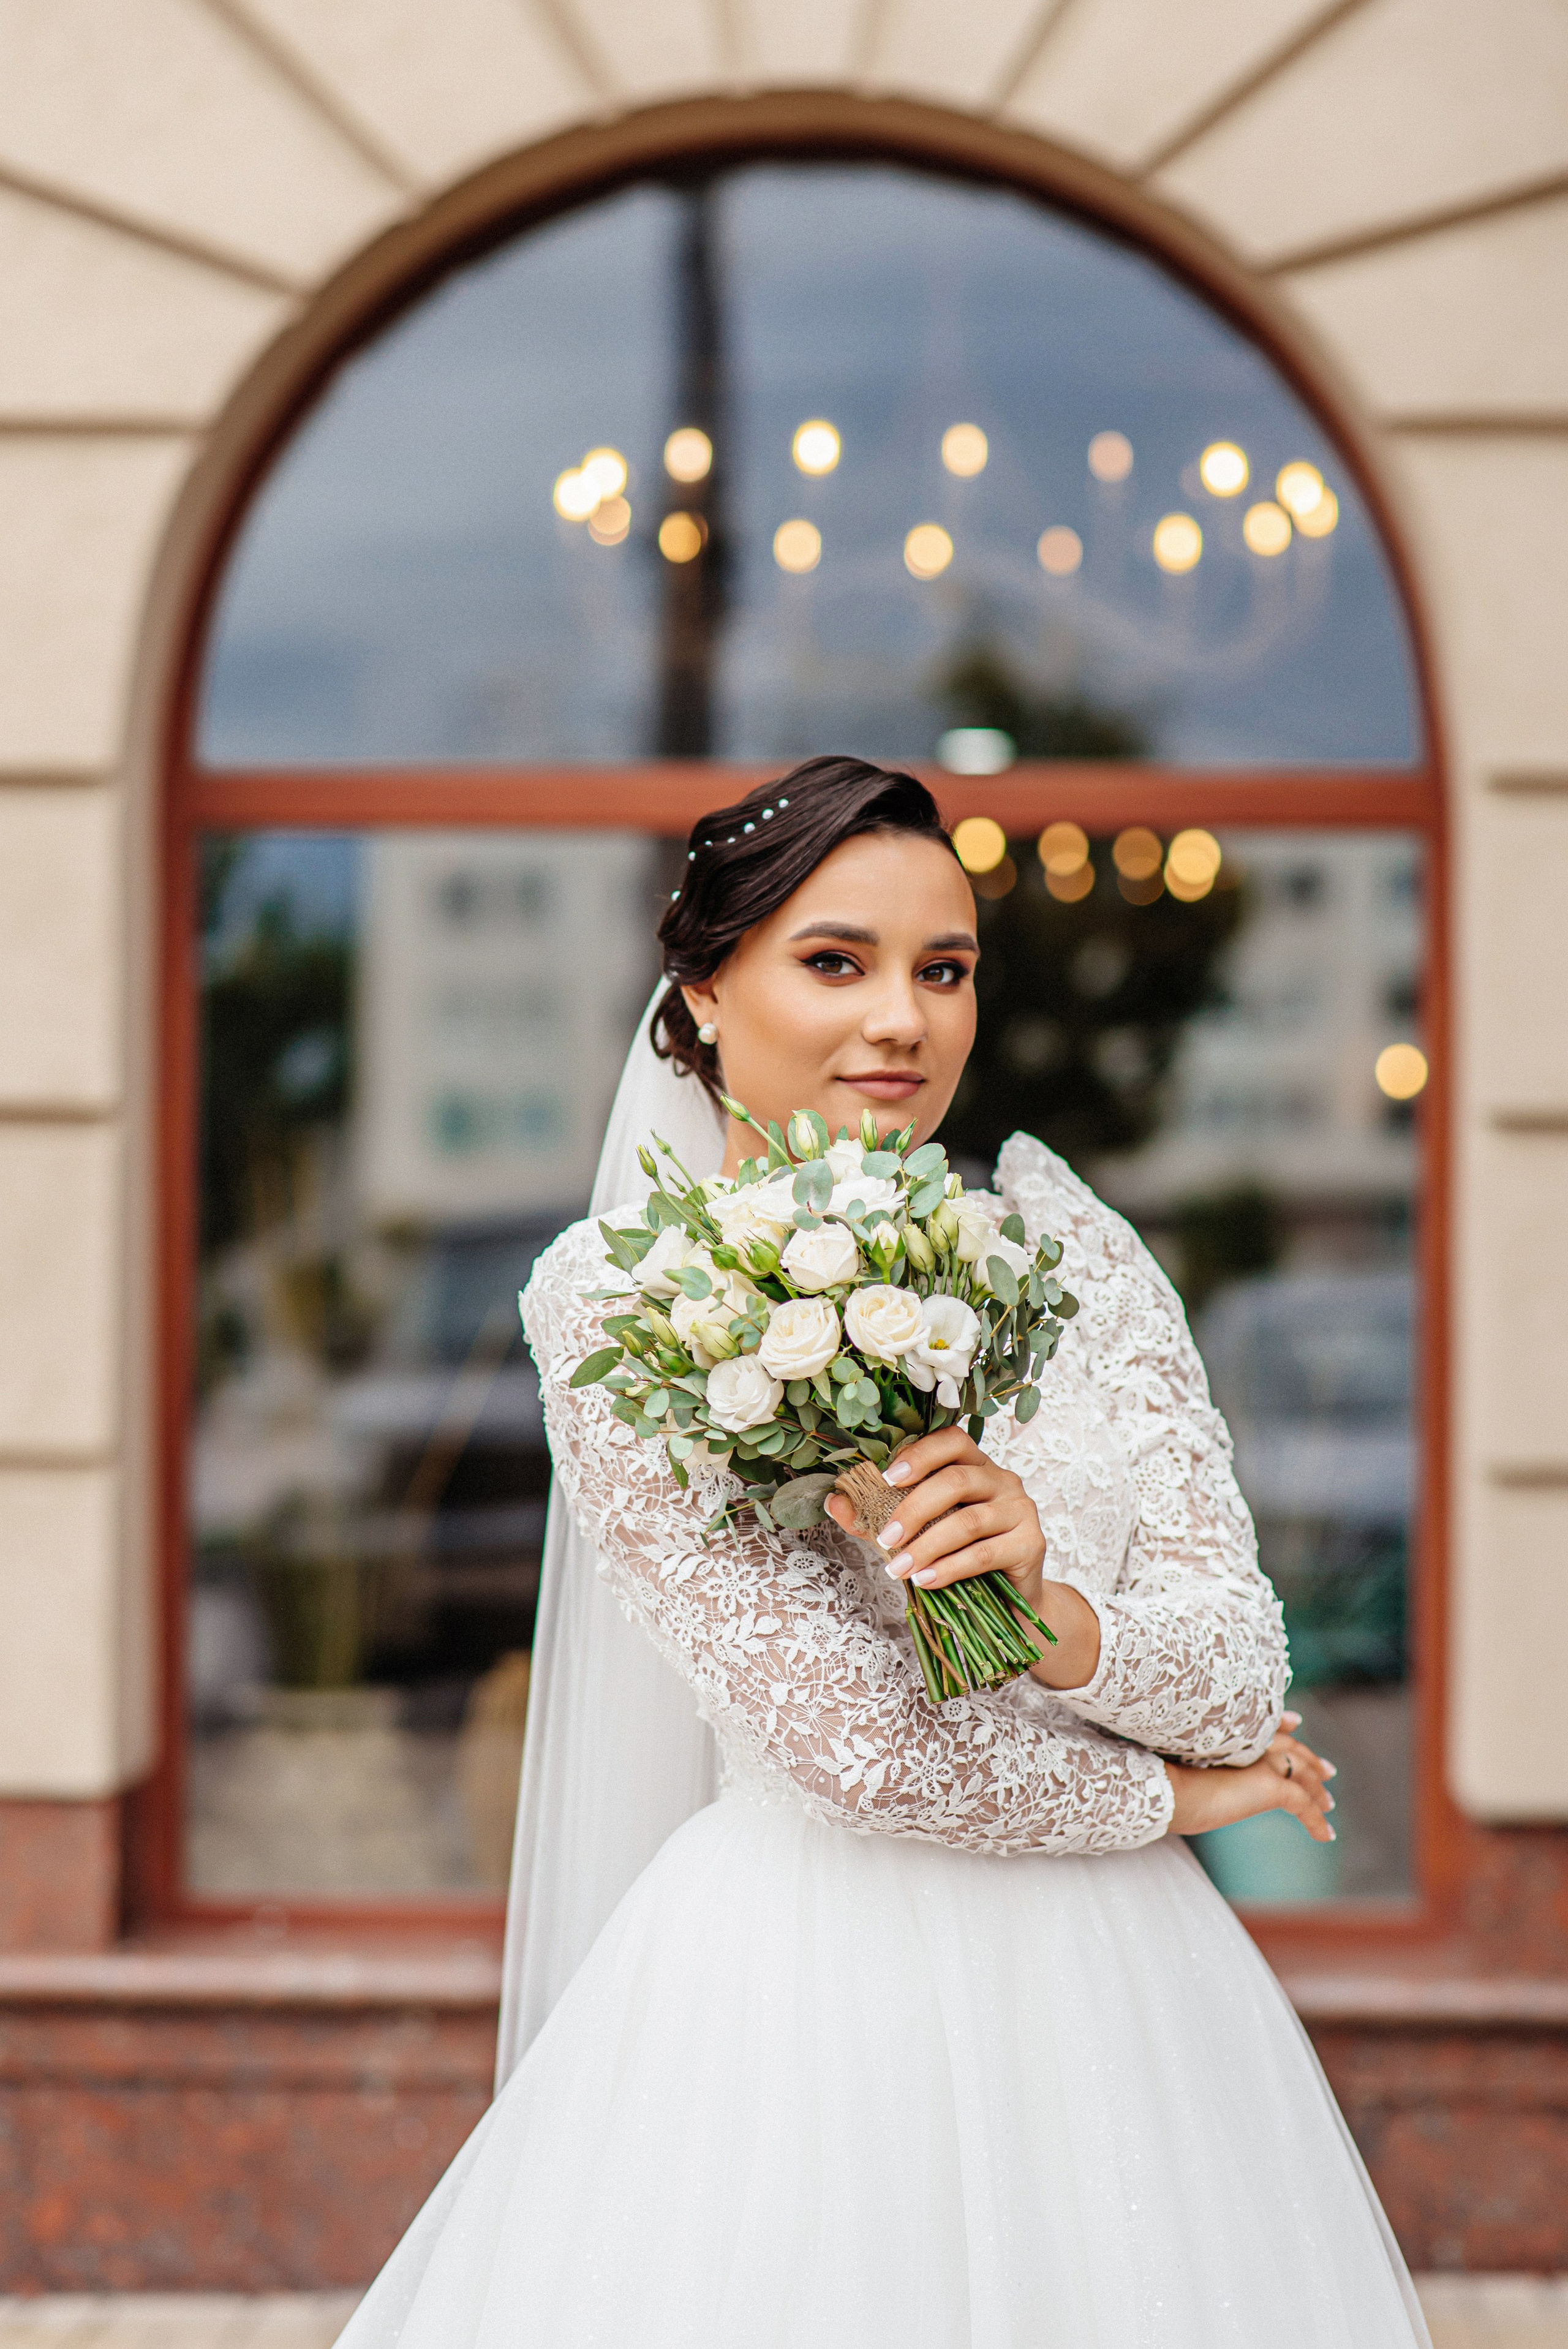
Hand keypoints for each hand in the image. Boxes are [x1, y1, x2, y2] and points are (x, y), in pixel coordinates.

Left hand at [823, 1428, 1101, 1689]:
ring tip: (897, 1569)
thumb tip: (833, 1500)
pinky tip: (925, 1580)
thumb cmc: (956, 1557)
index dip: (920, 1454)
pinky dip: (949, 1568)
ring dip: (927, 1545)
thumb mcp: (912, 1533)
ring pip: (969, 1520)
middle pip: (956, 1480)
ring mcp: (1021, 1510)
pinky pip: (985, 1553)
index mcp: (975, 1465)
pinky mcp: (1031, 1544)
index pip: (952, 1440)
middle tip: (885, 1538)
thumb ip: (875, 1516)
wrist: (1007, 1604)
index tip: (886, 1476)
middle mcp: (1003, 1480)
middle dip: (914, 1509)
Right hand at [1164, 1715, 1336, 1844]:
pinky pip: (1301, 1803)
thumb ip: (1195, 1755)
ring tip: (1327, 1804)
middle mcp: (1250, 1740)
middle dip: (1309, 1759)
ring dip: (1317, 1788)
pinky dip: (1316, 1820)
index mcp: (1231, 1731)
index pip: (1266, 1724)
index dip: (1284, 1725)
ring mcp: (1261, 1760)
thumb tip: (1186, 1771)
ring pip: (1300, 1771)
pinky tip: (1324, 1836)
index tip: (1295, 1723)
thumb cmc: (1164, 1776)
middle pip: (1289, 1747)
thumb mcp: (1183, 1761)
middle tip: (1327, 1771)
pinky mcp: (1269, 1785)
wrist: (1167, 1789)